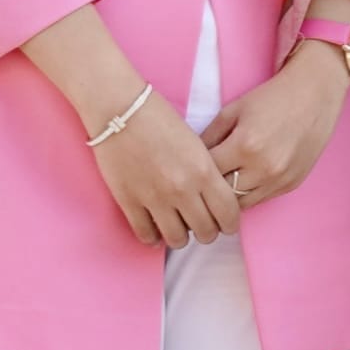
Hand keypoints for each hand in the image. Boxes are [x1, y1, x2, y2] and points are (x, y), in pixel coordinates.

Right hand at [86, 80, 239, 249]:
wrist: (120, 110)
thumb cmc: (160, 119)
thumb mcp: (196, 143)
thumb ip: (207, 172)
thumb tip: (213, 199)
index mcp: (204, 171)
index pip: (228, 214)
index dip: (230, 224)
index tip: (226, 224)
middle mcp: (182, 189)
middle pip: (205, 231)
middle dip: (207, 232)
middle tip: (202, 225)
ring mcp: (154, 198)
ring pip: (177, 239)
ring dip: (181, 237)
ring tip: (179, 227)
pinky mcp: (129, 201)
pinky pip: (146, 235)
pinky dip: (153, 237)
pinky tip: (156, 229)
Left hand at [200, 41, 349, 211]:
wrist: (316, 94)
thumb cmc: (271, 98)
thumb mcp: (232, 111)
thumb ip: (208, 137)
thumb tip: (189, 162)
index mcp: (244, 146)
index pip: (206, 174)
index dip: (193, 173)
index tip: (185, 172)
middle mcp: (264, 168)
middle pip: (222, 194)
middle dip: (208, 189)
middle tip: (197, 185)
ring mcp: (280, 179)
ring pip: (241, 204)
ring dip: (228, 197)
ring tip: (218, 186)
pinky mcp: (292, 184)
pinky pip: (261, 199)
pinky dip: (248, 193)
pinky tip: (242, 181)